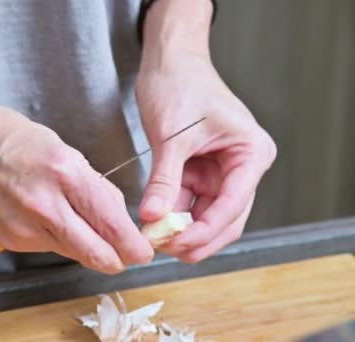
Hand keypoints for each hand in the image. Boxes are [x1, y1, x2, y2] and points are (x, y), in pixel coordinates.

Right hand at [0, 99, 153, 273]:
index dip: (134, 243)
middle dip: (120, 258)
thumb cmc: (1, 135)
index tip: (143, 247)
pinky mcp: (8, 240)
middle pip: (98, 254)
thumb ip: (87, 183)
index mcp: (64, 172)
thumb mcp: (58, 146)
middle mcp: (46, 205)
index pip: (112, 222)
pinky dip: (58, 240)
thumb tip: (111, 211)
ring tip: (83, 226)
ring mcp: (24, 227)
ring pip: (74, 253)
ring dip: (88, 248)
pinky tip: (49, 219)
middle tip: (127, 253)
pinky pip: (46, 247)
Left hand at [136, 54, 276, 262]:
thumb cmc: (180, 84)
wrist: (168, 62)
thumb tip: (152, 217)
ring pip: (206, 214)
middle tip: (165, 249)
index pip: (233, 204)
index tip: (177, 244)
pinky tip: (154, 223)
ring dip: (182, 228)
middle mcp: (242, 166)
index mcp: (251, 153)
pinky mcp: (200, 171)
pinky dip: (173, 213)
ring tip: (155, 239)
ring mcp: (221, 171)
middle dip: (196, 236)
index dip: (205, 230)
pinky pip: (189, 201)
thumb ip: (163, 180)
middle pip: (225, 217)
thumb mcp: (171, 137)